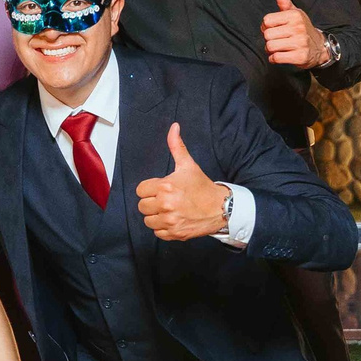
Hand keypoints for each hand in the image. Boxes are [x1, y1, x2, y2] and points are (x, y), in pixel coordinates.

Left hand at [136, 122, 227, 241]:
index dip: (149, 189)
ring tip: (169, 210)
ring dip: (156, 216)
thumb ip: (177, 146)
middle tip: (165, 199)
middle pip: (142, 206)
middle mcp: (165, 205)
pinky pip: (157, 232)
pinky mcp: (174, 234)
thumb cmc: (202, 186)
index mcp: (165, 187)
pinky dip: (163, 228)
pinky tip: (173, 219)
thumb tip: (174, 127)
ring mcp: (170, 221)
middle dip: (152, 202)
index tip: (160, 189)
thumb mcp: (188, 165)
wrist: (220, 208)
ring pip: (148, 220)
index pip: (140, 190)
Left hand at [262, 0, 330, 67]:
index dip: (266, 26)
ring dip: (270, 50)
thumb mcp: (295, 13)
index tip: (273, 29)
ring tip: (277, 48)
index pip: (267, 20)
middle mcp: (298, 28)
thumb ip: (284, 1)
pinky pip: (276, 58)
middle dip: (268, 39)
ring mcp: (300, 42)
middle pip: (267, 35)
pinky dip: (274, 59)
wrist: (320, 47)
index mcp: (295, 15)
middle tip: (275, 40)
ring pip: (270, 46)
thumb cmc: (302, 28)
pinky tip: (279, 56)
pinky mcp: (300, 57)